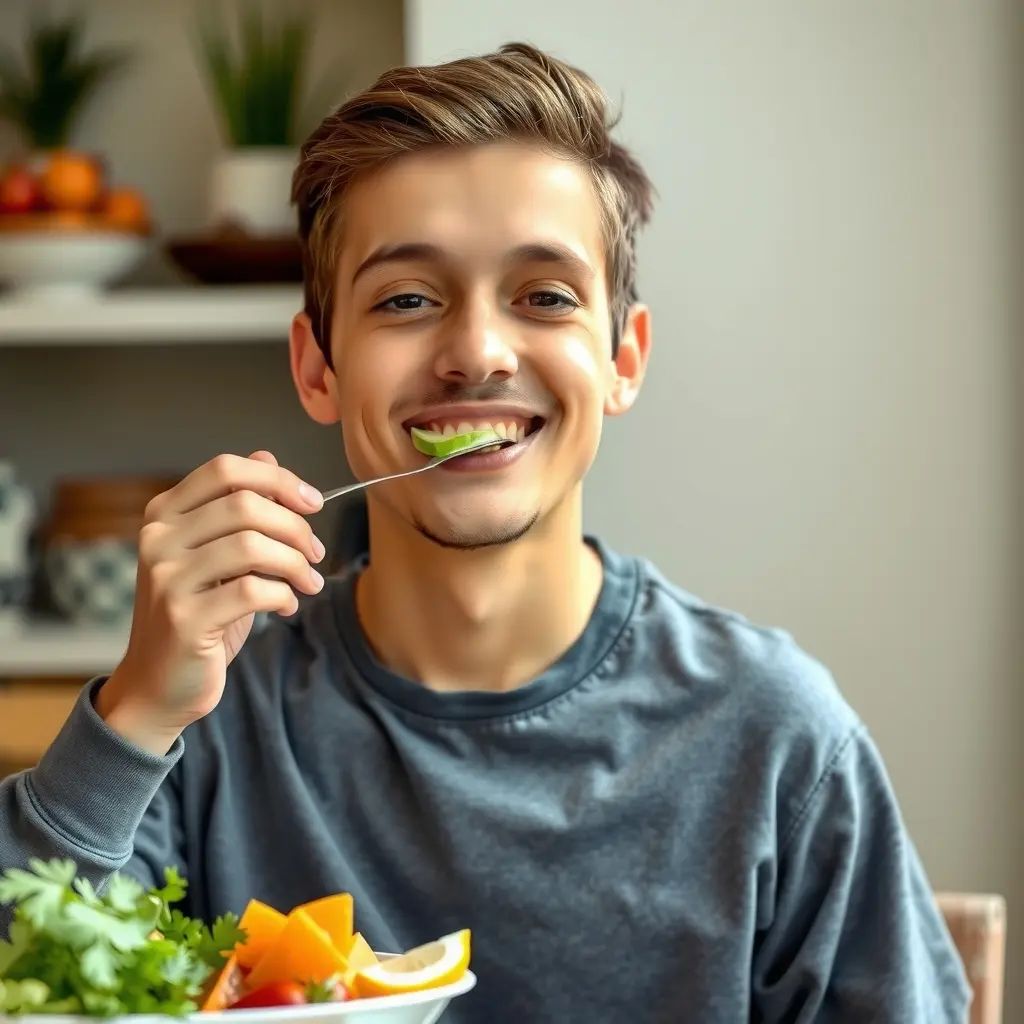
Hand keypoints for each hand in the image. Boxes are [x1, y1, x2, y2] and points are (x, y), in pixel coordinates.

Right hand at [96, 451, 324, 753]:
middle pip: (245, 505)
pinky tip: (287, 605)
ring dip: (295, 563)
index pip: (225, 470)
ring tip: (308, 582)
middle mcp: (158, 539)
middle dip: (295, 527)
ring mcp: (166, 579)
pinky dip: (283, 595)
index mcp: (164, 514)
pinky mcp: (184, 619)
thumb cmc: (198, 614)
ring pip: (252, 545)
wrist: (159, 686)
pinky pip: (252, 591)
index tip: (312, 502)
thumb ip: (237, 508)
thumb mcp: (217, 555)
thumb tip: (268, 457)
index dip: (277, 479)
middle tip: (315, 552)